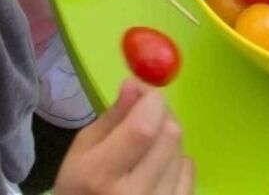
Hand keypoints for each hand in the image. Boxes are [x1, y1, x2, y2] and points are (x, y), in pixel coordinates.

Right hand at [53, 81, 193, 194]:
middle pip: (170, 136)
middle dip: (162, 115)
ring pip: (182, 151)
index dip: (152, 102)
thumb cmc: (79, 186)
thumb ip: (113, 117)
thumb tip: (136, 84)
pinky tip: (157, 168)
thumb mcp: (83, 149)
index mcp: (100, 174)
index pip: (144, 128)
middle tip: (147, 115)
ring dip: (168, 140)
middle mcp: (133, 194)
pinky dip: (177, 162)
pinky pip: (189, 172)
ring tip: (146, 149)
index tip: (145, 94)